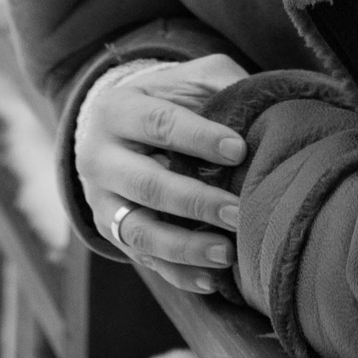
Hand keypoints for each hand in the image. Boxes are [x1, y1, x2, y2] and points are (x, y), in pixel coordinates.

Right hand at [75, 54, 249, 294]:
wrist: (119, 127)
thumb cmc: (167, 100)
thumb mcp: (186, 79)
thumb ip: (217, 83)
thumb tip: (258, 107)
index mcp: (116, 110)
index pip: (158, 123)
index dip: (198, 137)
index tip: (239, 149)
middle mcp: (99, 157)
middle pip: (147, 185)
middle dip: (196, 202)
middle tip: (238, 211)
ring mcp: (101, 200)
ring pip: (139, 231)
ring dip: (185, 246)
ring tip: (228, 252)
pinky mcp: (111, 232)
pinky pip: (144, 259)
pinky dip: (178, 272)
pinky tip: (212, 279)